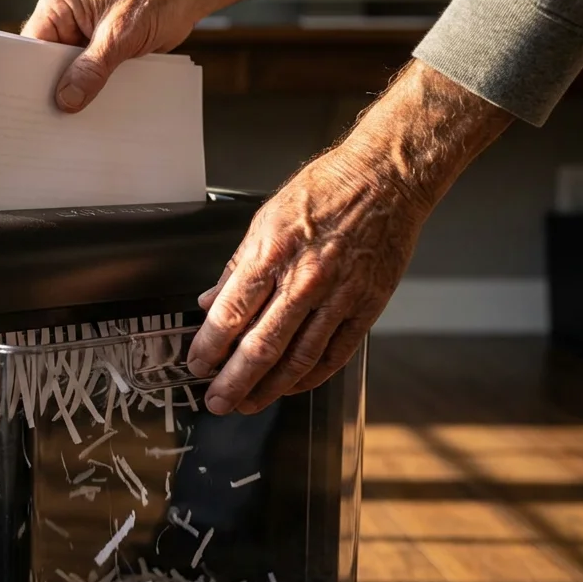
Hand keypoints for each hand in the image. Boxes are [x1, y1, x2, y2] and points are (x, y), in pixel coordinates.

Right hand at [19, 0, 310, 111]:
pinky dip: (95, 89)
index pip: (31, 45)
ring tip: (83, 112)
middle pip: (46, 63)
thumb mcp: (121, 35)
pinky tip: (100, 105)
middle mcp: (66, 19)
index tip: (35, 102)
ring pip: (69, 72)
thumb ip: (92, 67)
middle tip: (61, 114)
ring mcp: (81, 35)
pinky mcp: (98, 49)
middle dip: (57, 86)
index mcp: (59, 4)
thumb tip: (67, 98)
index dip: (31, 75)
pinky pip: (88, 75)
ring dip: (79, 90)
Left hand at [187, 147, 428, 414]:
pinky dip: (309, 378)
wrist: (385, 178)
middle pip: (261, 346)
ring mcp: (339, 296)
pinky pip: (334, 354)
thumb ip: (236, 267)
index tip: (197, 365)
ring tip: (248, 403)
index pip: (231, 313)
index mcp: (272, 253)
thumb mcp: (265, 218)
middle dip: (233, 381)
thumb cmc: (325, 191)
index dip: (210, 347)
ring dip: (269, 388)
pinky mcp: (367, 307)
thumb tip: (209, 303)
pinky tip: (290, 387)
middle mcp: (305, 278)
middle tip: (216, 401)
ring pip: (298, 359)